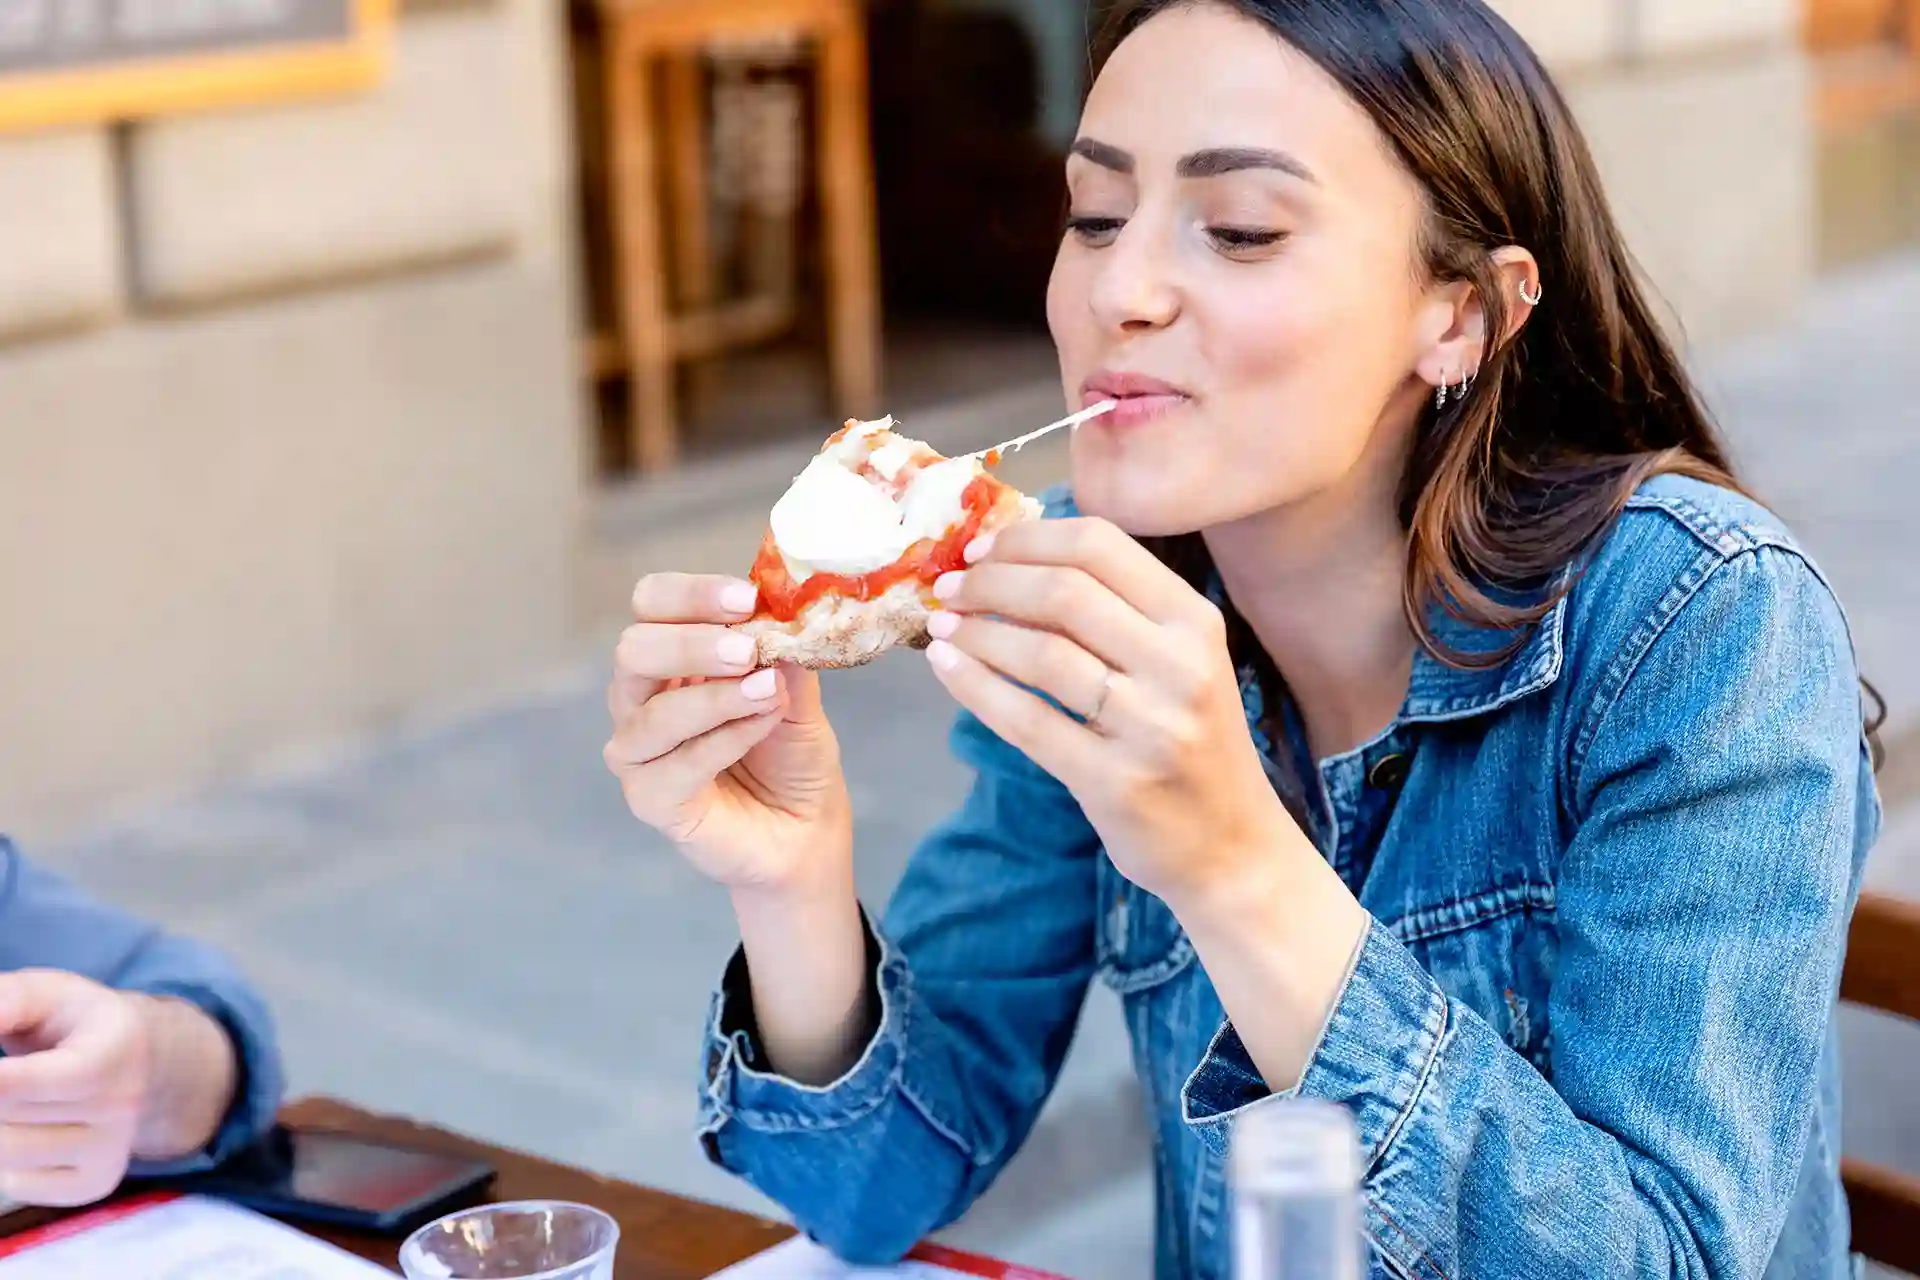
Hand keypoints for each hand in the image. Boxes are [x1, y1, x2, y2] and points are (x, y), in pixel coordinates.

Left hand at [0, 971, 234, 1205]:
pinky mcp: (97, 1183)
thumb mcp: (43, 993)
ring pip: (6, 1155)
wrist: (129, 1057)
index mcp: (117, 1048)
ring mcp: (115, 1149)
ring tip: (14, 1100)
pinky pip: (18, 1185)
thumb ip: (6, 1001)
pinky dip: (6, 1162)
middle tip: (4, 1077)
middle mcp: (126, 1103)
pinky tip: (29, 1130)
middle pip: (6, 1114)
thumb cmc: (72, 1020)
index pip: (26, 1082)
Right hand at [605, 574, 853, 893]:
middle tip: (747, 650)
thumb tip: (778, 614)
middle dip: (692, 644)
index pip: (652, 604)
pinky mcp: (650, 800)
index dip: (690, 594)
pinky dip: (722, 740)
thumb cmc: (792, 757)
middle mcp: (641, 699)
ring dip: (715, 698)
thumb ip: (783, 655)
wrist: (806, 831)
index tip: (745, 598)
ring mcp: (639, 752)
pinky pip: (673, 765)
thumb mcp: (798, 695)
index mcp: (671, 658)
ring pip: (651, 714)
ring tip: (767, 693)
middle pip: (633, 650)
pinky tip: (760, 727)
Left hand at [922, 518, 1300, 910]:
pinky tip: (946, 666)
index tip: (982, 547)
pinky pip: (1027, 720)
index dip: (1028, 537)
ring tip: (942, 625)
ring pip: (1041, 652)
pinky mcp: (1114, 781)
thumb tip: (1012, 560)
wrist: (1233, 847)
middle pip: (1064, 591)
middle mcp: (1180, 665)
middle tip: (950, 589)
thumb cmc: (1191, 742)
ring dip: (976, 632)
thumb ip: (1116, 612)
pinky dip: (975, 685)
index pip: (1101, 544)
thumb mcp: (1179, 663)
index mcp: (1195, 621)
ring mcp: (1150, 726)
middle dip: (991, 581)